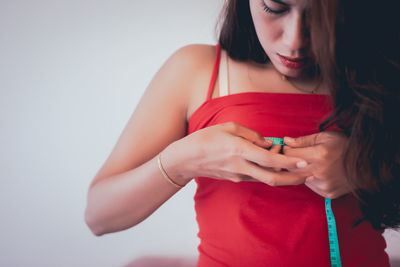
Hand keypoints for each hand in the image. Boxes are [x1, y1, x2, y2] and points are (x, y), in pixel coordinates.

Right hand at [169, 122, 310, 185]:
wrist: (186, 159)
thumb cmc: (205, 139)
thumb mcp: (228, 128)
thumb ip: (252, 135)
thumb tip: (269, 144)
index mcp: (239, 151)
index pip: (269, 160)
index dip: (289, 162)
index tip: (304, 162)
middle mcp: (241, 167)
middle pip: (273, 178)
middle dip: (294, 178)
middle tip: (308, 174)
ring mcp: (238, 176)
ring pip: (266, 179)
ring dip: (282, 175)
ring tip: (293, 164)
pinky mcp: (235, 179)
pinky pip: (256, 177)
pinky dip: (268, 172)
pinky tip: (273, 164)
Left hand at [282, 131, 351, 198]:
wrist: (366, 163)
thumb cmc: (345, 146)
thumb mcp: (324, 137)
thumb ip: (303, 140)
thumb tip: (286, 141)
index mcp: (319, 155)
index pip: (289, 154)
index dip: (287, 150)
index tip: (289, 148)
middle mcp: (320, 172)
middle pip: (291, 168)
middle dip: (290, 161)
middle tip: (298, 155)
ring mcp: (324, 184)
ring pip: (299, 179)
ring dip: (300, 171)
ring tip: (311, 163)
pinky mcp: (327, 193)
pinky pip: (310, 186)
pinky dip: (310, 179)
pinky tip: (318, 172)